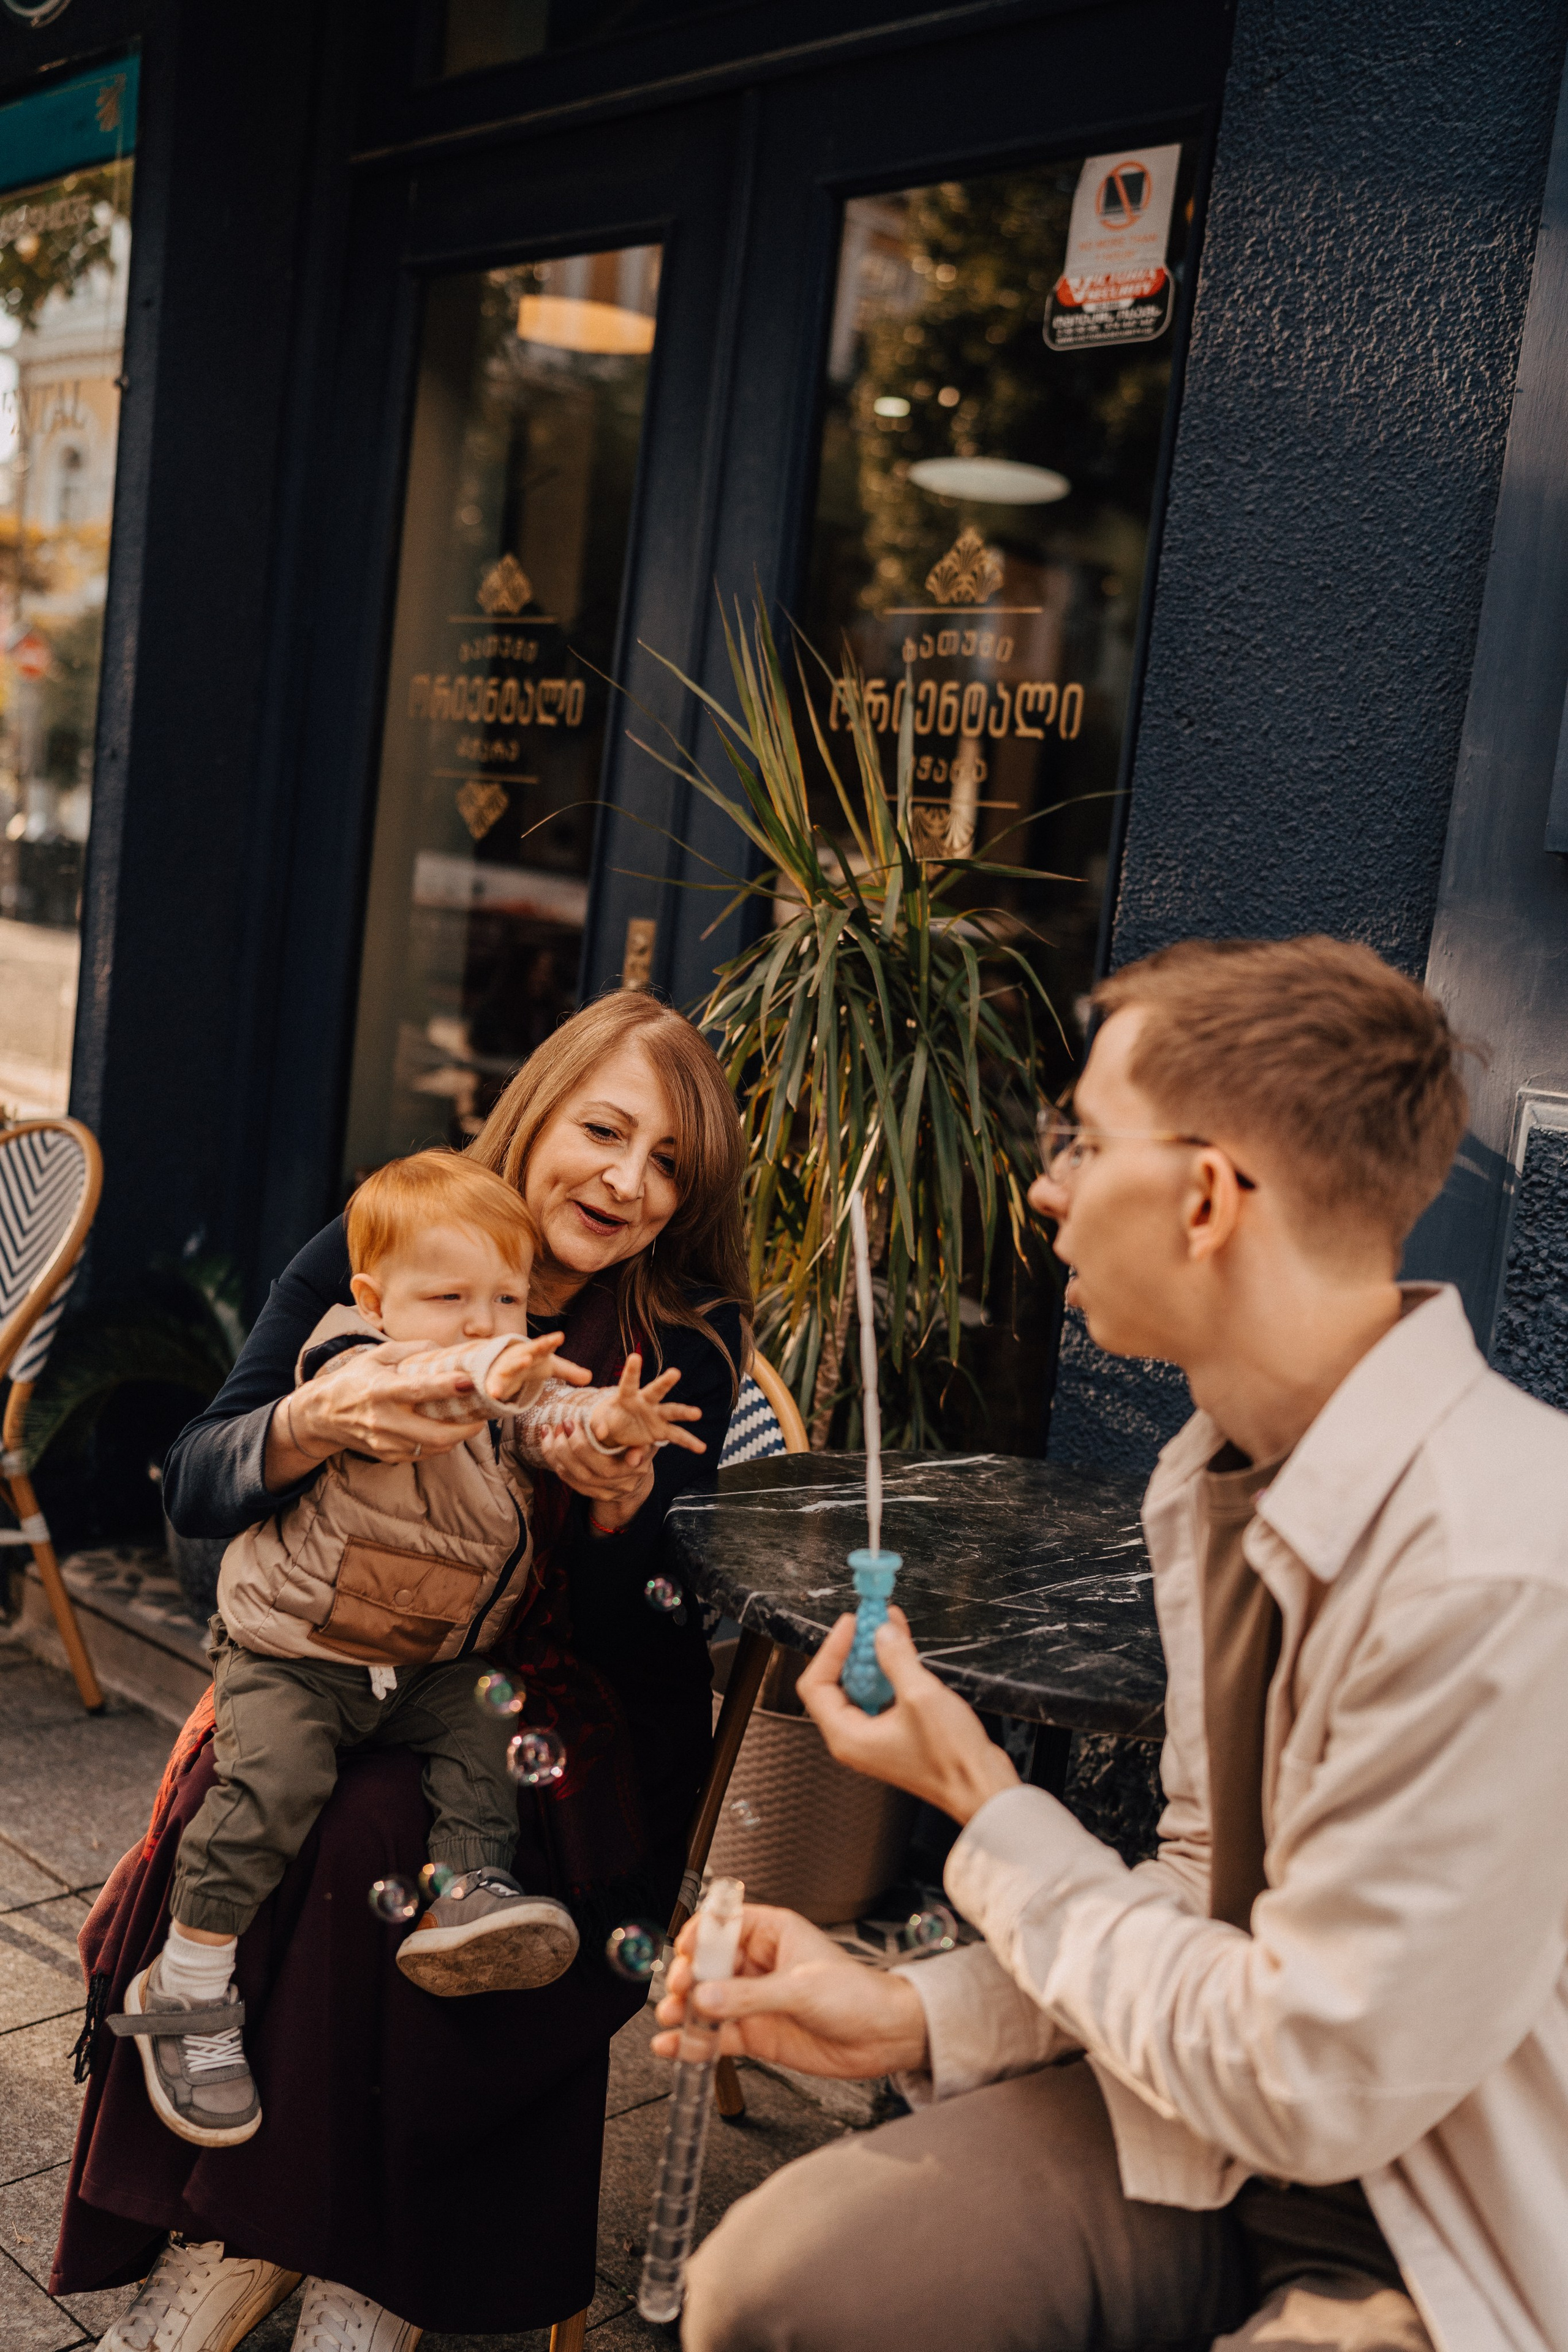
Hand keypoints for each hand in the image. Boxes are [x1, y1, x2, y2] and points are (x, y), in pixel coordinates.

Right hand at [264, 1349, 485, 1487]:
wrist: (322, 1414)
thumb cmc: (355, 1379)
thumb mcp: (378, 1354)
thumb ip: (412, 1349)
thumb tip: (447, 1349)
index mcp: (380, 1389)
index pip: (417, 1390)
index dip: (445, 1387)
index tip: (470, 1381)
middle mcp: (383, 1420)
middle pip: (432, 1433)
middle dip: (465, 1427)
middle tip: (483, 1414)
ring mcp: (384, 1442)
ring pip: (432, 1448)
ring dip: (457, 1437)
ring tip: (472, 1421)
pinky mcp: (387, 1455)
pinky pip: (422, 1455)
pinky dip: (441, 1445)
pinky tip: (449, 1431)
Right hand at [483, 1332, 590, 1401]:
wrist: (501, 1365)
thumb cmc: (529, 1363)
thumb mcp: (549, 1366)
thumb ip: (569, 1371)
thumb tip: (590, 1377)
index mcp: (534, 1352)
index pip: (544, 1346)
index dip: (551, 1341)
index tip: (560, 1337)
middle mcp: (520, 1356)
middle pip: (528, 1351)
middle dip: (535, 1348)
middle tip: (546, 1343)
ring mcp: (507, 1367)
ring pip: (511, 1365)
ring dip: (517, 1363)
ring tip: (525, 1361)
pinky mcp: (495, 1380)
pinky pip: (494, 1384)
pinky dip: (493, 1389)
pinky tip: (494, 1394)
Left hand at [534, 1421, 656, 1530]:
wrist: (635, 1474)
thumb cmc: (636, 1444)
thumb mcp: (639, 1434)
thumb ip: (626, 1429)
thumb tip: (599, 1428)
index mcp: (639, 1465)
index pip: (628, 1460)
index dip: (607, 1451)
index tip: (596, 1430)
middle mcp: (625, 1483)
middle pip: (596, 1470)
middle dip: (577, 1445)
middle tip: (566, 1423)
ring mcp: (608, 1492)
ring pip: (578, 1476)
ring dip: (560, 1451)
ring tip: (553, 1429)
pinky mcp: (593, 1494)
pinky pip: (569, 1480)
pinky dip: (555, 1459)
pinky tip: (548, 1440)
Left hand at [589, 1354, 705, 1455]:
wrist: (617, 1431)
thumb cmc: (608, 1420)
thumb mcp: (600, 1422)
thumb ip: (600, 1426)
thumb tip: (601, 1433)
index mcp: (627, 1396)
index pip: (628, 1382)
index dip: (632, 1370)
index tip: (635, 1357)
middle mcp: (645, 1402)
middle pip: (656, 1391)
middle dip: (665, 1382)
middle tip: (675, 1372)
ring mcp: (656, 1415)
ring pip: (671, 1411)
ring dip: (684, 1412)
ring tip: (697, 1413)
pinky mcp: (661, 1430)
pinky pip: (677, 1436)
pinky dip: (688, 1442)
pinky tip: (701, 1448)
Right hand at [650, 1905, 928, 2078]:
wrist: (883, 2037)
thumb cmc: (856, 1994)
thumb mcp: (802, 1988)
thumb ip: (750, 1995)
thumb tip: (705, 1997)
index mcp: (771, 1933)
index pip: (723, 1924)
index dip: (700, 1936)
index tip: (686, 1953)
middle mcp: (757, 1964)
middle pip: (707, 1965)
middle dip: (687, 1977)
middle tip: (679, 1991)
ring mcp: (753, 2000)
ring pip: (706, 2001)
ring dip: (684, 2009)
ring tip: (671, 2018)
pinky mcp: (755, 2033)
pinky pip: (716, 2035)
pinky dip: (693, 2041)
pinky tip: (674, 2045)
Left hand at [798, 1607, 1019, 1824]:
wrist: (982, 1787)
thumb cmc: (951, 1758)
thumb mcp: (920, 1696)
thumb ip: (896, 1658)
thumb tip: (882, 1631)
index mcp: (847, 1736)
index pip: (816, 1685)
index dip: (831, 1649)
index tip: (851, 1624)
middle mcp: (855, 1739)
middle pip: (837, 1683)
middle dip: (854, 1648)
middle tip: (869, 1619)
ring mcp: (874, 1737)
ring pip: (863, 1686)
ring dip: (874, 1655)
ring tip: (888, 1624)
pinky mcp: (894, 1733)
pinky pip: (882, 1694)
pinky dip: (889, 1669)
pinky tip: (903, 1646)